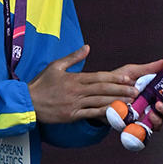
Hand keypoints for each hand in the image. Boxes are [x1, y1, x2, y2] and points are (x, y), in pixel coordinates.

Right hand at [27, 47, 157, 123]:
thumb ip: (73, 58)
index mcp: (73, 79)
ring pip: (99, 102)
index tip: (126, 78)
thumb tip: (87, 48)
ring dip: (116, 101)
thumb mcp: (55, 66)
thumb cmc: (40, 84)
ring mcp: (74, 105)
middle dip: (120, 90)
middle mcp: (75, 91)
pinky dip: (103, 113)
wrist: (27, 103)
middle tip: (136, 90)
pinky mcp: (71, 116)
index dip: (113, 78)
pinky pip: (90, 114)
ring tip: (130, 101)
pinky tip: (115, 113)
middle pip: (101, 90)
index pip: (97, 77)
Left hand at [110, 65, 162, 130]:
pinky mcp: (138, 124)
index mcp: (158, 93)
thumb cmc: (119, 82)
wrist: (101, 94)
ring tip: (157, 106)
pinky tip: (149, 116)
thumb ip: (148, 69)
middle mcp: (155, 106)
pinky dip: (152, 123)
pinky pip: (149, 128)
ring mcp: (147, 117)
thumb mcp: (133, 72)